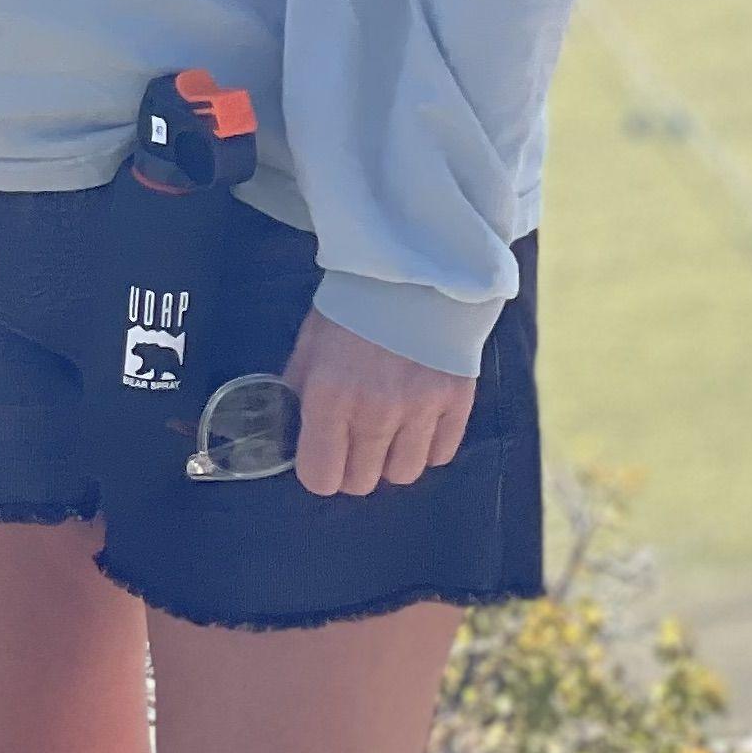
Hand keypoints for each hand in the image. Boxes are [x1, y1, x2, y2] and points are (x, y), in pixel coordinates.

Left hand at [287, 308, 475, 496]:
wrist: (413, 270)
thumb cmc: (353, 306)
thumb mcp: (309, 345)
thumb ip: (300, 392)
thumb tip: (294, 430)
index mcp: (329, 397)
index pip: (321, 478)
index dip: (319, 470)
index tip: (323, 455)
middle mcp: (374, 413)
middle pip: (362, 482)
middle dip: (353, 467)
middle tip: (354, 441)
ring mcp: (419, 411)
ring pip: (404, 474)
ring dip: (392, 459)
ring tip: (390, 430)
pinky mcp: (456, 402)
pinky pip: (441, 454)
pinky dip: (428, 445)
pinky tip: (418, 420)